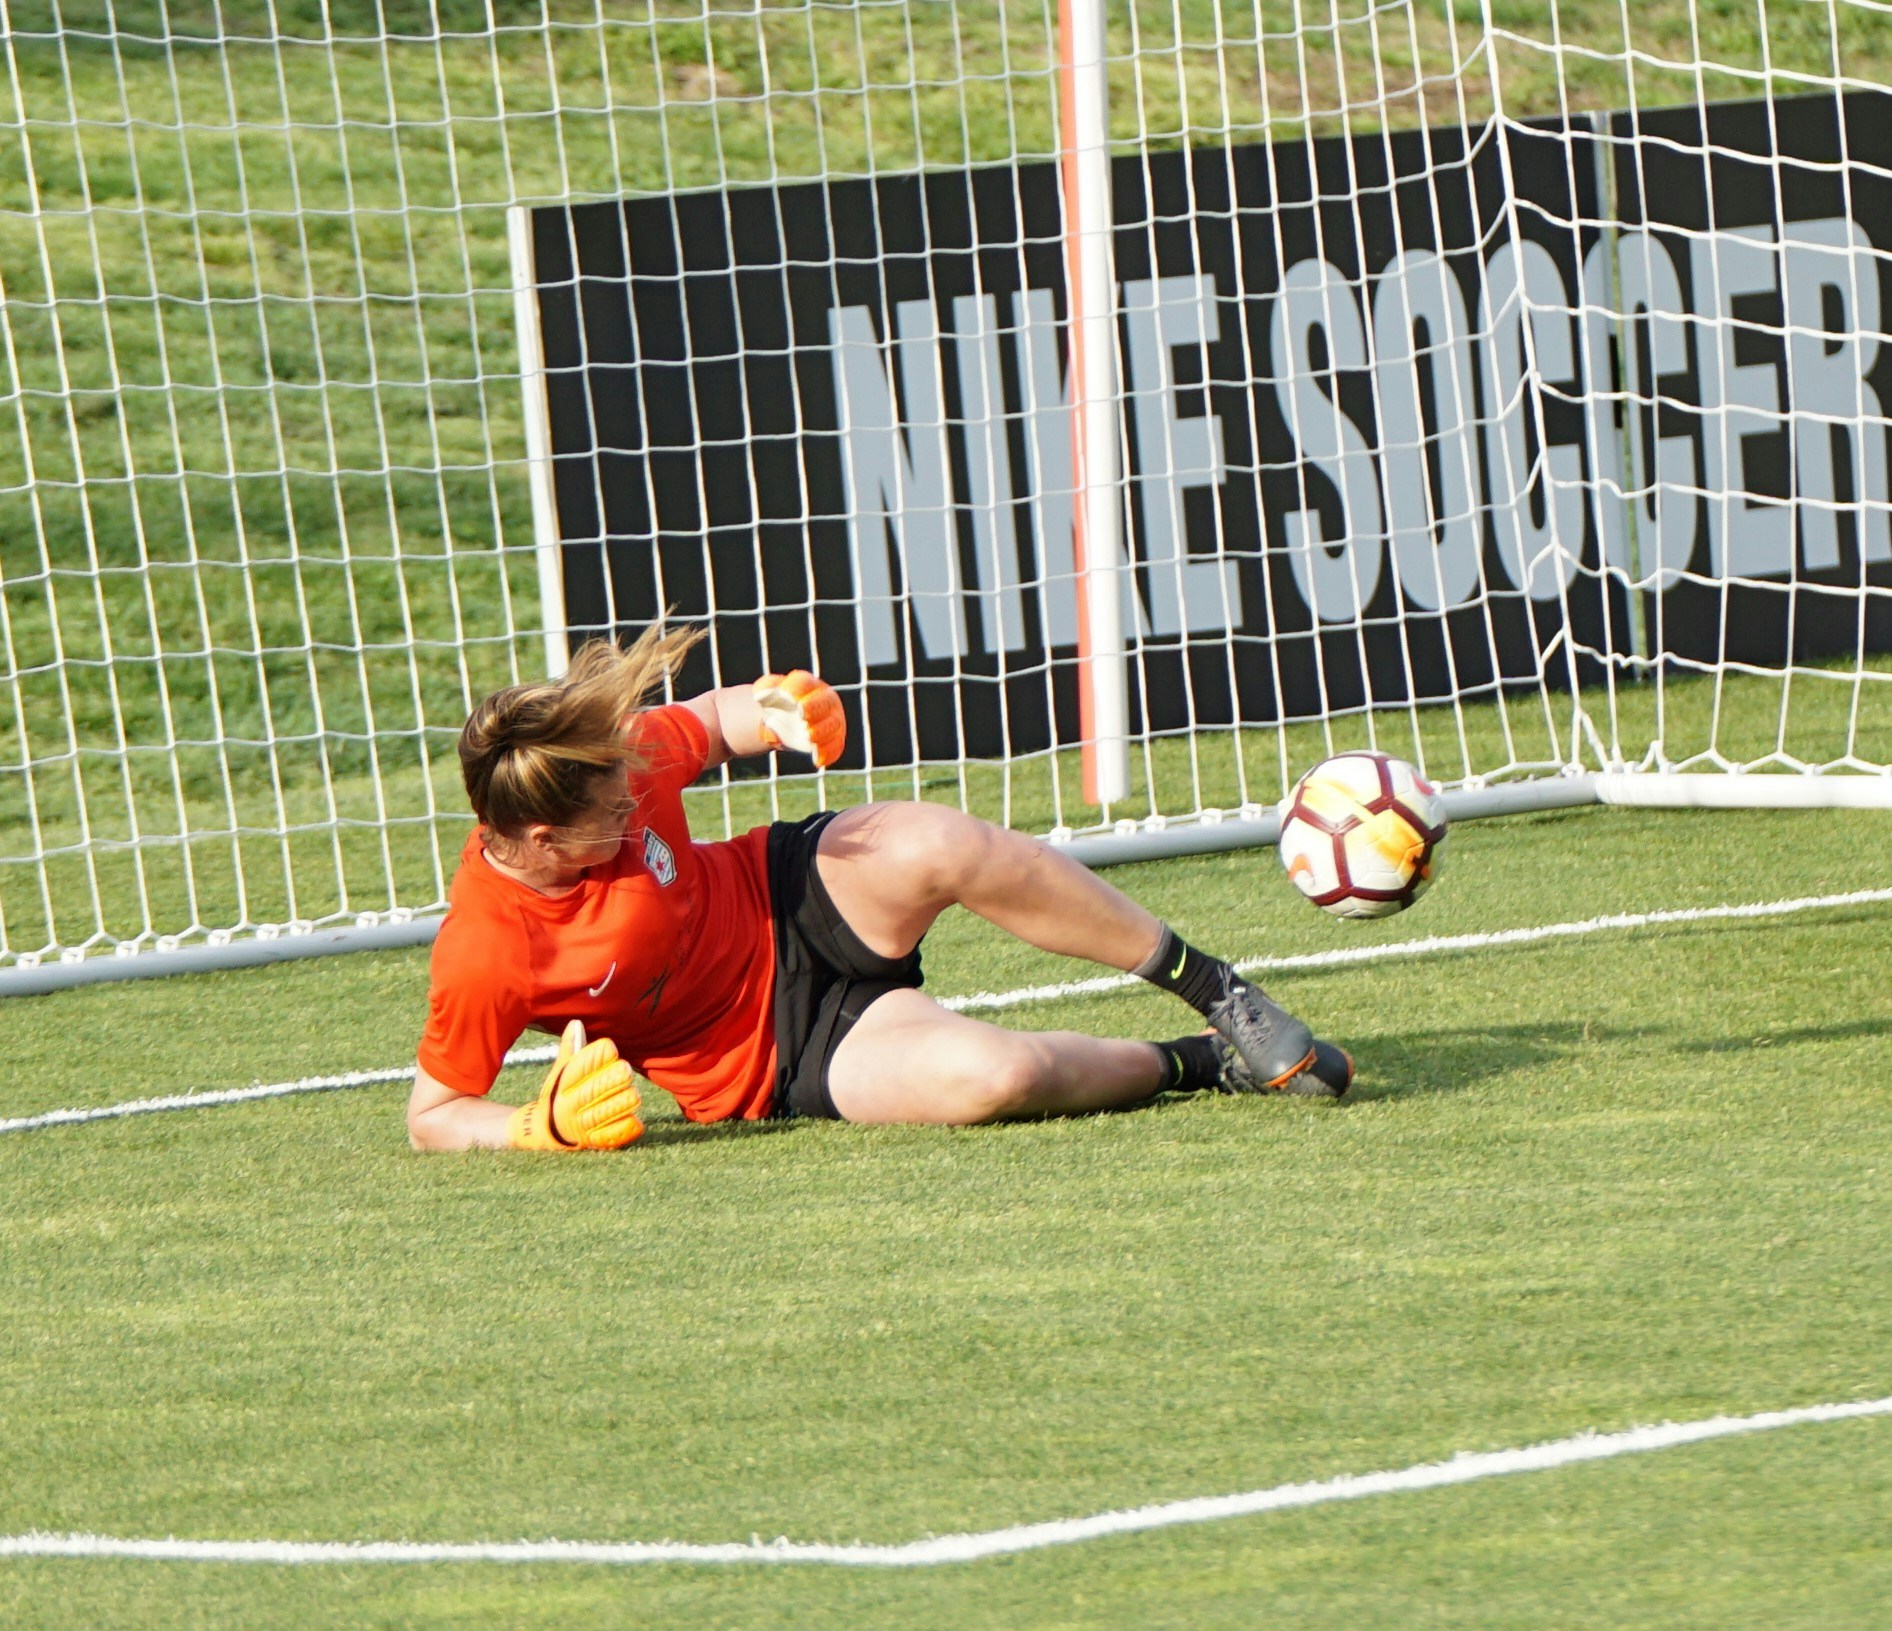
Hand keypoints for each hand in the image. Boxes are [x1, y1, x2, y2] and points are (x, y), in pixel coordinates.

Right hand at [507, 1020, 643, 1150]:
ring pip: (608, 1111)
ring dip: (625, 1100)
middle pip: (595, 1089)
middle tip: (626, 1071)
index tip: (610, 1049)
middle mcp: (569, 1105)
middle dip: (615, 1077)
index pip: (578, 1068)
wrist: (545, 1132)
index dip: (597, 1056)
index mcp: (561, 1085)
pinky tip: (634, 1118)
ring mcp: (581, 1125)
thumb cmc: (560, 1093)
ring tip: (632, 1094)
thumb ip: (570, 1047)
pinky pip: (615, 1134)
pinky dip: (627, 1126)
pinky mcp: (594, 1142)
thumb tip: (576, 1022)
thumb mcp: (560, 1071)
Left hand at [753, 671, 844, 767]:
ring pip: (833, 724)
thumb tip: (759, 694)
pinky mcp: (832, 739)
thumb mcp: (766, 692)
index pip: (806, 683)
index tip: (785, 693)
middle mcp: (825, 700)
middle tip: (802, 712)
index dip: (798, 687)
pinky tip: (817, 759)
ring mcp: (831, 720)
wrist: (783, 721)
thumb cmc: (777, 702)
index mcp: (809, 685)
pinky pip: (835, 747)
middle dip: (815, 707)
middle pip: (825, 702)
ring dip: (822, 730)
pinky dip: (828, 753)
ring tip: (808, 736)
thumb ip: (764, 688)